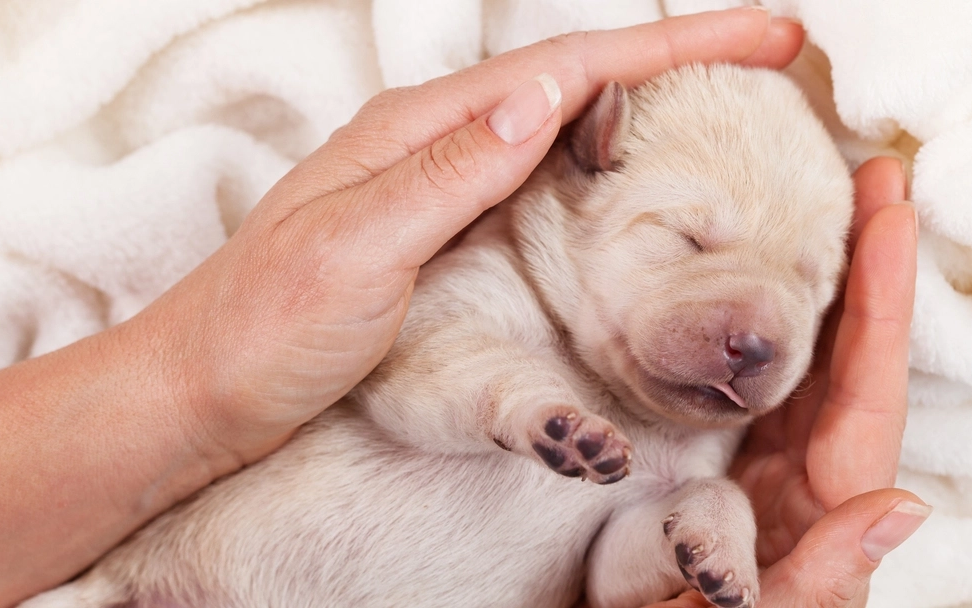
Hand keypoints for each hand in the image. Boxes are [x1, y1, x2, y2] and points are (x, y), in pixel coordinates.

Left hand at [135, 7, 805, 464]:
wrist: (203, 391)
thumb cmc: (266, 327)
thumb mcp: (357, 250)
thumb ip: (449, 174)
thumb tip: (541, 97)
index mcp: (419, 133)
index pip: (566, 71)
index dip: (670, 47)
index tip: (763, 32)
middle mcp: (432, 146)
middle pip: (573, 82)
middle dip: (675, 60)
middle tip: (768, 53)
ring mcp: (435, 186)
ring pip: (559, 126)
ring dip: (642, 105)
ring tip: (720, 99)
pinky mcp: (437, 230)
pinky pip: (534, 179)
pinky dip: (595, 163)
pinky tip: (622, 175)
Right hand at [647, 158, 923, 607]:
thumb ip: (825, 575)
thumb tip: (903, 504)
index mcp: (828, 497)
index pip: (867, 384)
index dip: (882, 298)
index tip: (891, 214)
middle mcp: (810, 463)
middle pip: (850, 347)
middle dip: (868, 259)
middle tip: (876, 175)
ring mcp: (771, 453)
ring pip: (806, 350)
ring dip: (821, 272)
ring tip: (830, 199)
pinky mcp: (729, 452)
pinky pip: (757, 372)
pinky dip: (765, 316)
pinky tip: (754, 272)